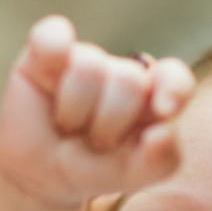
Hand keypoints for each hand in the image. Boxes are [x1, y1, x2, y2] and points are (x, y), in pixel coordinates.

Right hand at [0, 15, 193, 207]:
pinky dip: (52, 50)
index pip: (174, 78)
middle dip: (109, 121)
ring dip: (75, 110)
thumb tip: (167, 131)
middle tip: (96, 142)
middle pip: (129, 80)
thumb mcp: (129, 175)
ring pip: (89, 67)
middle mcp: (120, 73)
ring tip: (68, 125)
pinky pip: (53, 35)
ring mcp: (84, 60)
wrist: (37, 175)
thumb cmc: (90, 169)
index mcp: (150, 99)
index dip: (174, 87)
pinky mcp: (46, 52)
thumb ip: (160, 161)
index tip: (165, 110)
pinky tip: (47, 76)